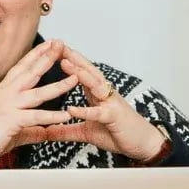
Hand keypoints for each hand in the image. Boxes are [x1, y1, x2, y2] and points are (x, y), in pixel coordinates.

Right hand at [0, 39, 77, 167]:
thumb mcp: (12, 128)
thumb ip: (32, 129)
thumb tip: (46, 131)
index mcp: (4, 91)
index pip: (22, 68)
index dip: (36, 55)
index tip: (49, 45)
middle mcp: (6, 94)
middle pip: (31, 72)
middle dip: (47, 58)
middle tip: (61, 45)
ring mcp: (8, 106)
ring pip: (38, 93)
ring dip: (58, 85)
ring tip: (74, 78)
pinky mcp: (11, 121)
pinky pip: (36, 117)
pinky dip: (52, 117)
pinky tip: (66, 115)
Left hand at [44, 46, 166, 162]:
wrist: (143, 144)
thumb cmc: (117, 134)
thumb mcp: (86, 132)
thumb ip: (66, 130)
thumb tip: (46, 131)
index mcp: (97, 95)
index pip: (82, 73)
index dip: (69, 61)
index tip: (53, 49)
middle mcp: (105, 94)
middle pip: (88, 71)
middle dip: (73, 57)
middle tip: (57, 44)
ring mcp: (111, 103)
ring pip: (95, 84)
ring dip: (80, 73)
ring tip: (65, 64)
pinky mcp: (114, 118)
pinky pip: (98, 113)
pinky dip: (85, 110)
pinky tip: (72, 109)